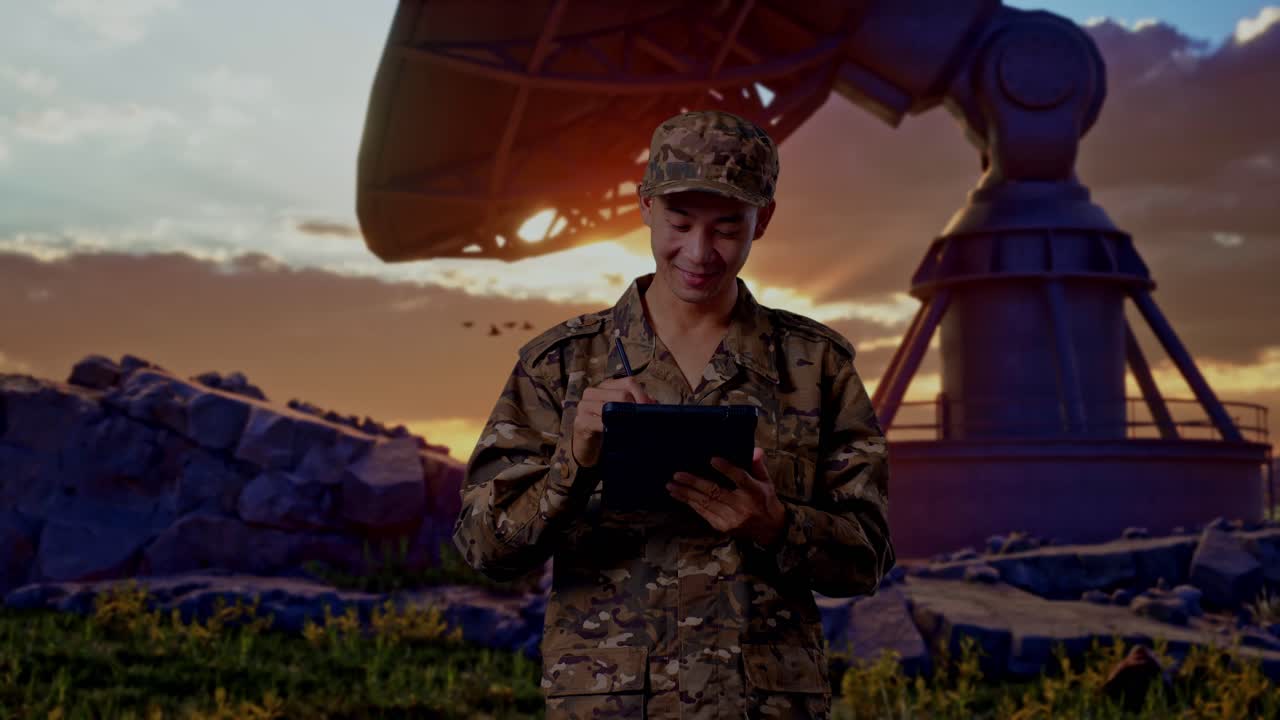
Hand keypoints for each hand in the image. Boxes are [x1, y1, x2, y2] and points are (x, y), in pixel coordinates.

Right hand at [571, 376, 655, 467]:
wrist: (588, 447)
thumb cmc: (608, 427)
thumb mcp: (624, 414)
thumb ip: (638, 405)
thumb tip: (654, 402)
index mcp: (606, 386)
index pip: (629, 382)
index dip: (642, 395)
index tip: (651, 409)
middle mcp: (594, 391)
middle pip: (622, 394)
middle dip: (637, 408)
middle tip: (646, 421)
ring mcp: (585, 405)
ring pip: (612, 407)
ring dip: (627, 419)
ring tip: (634, 428)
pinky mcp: (581, 421)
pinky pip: (601, 423)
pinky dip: (613, 429)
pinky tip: (619, 434)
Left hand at [666, 447, 786, 546]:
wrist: (770, 530)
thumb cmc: (765, 500)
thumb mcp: (766, 481)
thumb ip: (758, 465)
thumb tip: (755, 449)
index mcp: (754, 491)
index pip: (740, 478)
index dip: (727, 469)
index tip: (712, 459)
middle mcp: (742, 506)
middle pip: (716, 492)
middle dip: (694, 483)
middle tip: (677, 475)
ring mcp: (731, 518)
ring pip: (705, 504)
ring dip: (686, 494)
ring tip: (671, 486)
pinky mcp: (723, 526)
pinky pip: (704, 513)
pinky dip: (691, 504)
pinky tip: (680, 496)